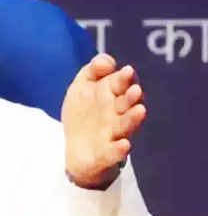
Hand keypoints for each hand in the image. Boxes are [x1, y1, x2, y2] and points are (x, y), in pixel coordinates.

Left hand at [62, 54, 145, 188]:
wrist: (75, 147)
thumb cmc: (84, 112)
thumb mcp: (82, 86)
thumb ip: (93, 70)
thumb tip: (107, 61)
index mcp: (111, 96)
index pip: (119, 84)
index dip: (122, 78)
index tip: (126, 71)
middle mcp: (116, 114)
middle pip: (125, 105)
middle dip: (130, 98)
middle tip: (134, 90)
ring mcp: (112, 135)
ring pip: (125, 126)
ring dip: (132, 119)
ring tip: (139, 111)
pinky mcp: (106, 154)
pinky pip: (113, 153)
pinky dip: (118, 150)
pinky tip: (124, 144)